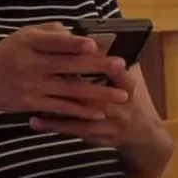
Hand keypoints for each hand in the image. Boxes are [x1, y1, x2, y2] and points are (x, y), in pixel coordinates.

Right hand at [0, 23, 129, 119]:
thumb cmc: (7, 55)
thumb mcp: (22, 36)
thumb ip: (50, 32)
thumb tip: (76, 34)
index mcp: (28, 43)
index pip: (53, 41)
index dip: (73, 43)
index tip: (94, 44)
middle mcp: (31, 64)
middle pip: (68, 65)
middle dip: (97, 66)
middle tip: (121, 65)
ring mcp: (33, 86)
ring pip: (71, 90)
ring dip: (98, 94)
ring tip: (121, 95)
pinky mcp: (35, 104)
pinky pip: (62, 108)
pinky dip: (82, 111)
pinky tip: (100, 112)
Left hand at [27, 63, 163, 148]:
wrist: (144, 133)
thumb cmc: (134, 100)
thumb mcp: (134, 80)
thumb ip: (119, 64)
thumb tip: (102, 40)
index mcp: (130, 88)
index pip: (118, 73)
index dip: (102, 64)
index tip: (87, 53)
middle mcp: (121, 107)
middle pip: (94, 97)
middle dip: (70, 90)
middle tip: (44, 81)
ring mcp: (111, 125)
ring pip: (80, 119)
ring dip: (56, 115)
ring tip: (32, 109)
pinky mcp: (101, 137)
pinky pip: (76, 132)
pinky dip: (56, 127)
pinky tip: (37, 122)